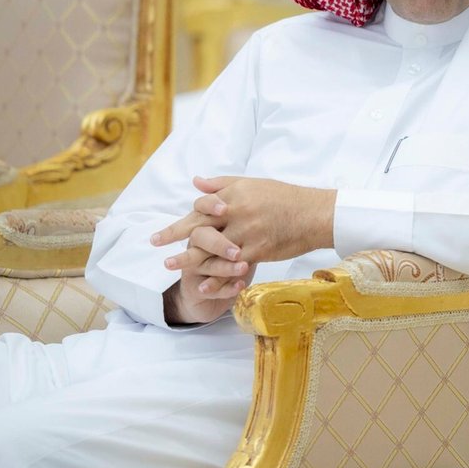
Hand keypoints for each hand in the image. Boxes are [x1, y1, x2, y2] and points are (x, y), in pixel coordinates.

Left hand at [153, 176, 336, 325]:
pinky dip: (217, 277)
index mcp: (233, 195)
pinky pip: (232, 266)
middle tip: (155, 245)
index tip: (164, 229)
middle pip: (200, 227)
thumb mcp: (252, 184)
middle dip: (174, 236)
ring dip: (189, 258)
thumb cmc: (284, 197)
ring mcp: (246, 232)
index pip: (200, 207)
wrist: (313, 214)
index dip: (181, 219)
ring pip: (212, 248)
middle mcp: (236, 212)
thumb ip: (222, 184)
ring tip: (169, 266)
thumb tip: (196, 181)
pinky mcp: (257, 250)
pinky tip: (203, 285)